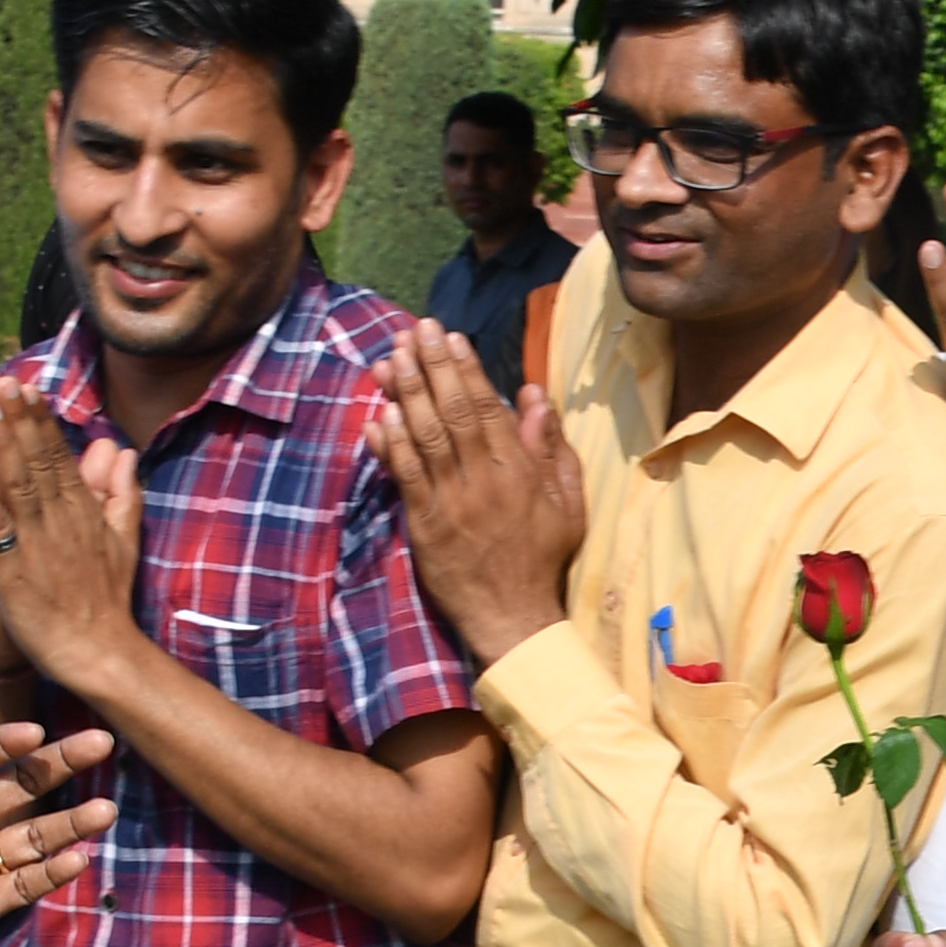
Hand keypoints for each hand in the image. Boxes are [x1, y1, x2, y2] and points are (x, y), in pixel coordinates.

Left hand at [0, 389, 145, 684]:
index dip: (37, 420)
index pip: (56, 455)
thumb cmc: (105, 598)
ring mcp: (36, 542)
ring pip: (13, 484)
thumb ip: (120, 493)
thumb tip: (121, 451)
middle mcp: (59, 518)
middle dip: (14, 418)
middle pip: (33, 460)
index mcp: (81, 510)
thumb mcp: (122, 539)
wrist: (98, 649)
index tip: (22, 386)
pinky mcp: (15, 568)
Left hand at [0, 722, 123, 946]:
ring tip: (106, 810)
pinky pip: (18, 888)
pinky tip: (78, 861)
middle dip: (59, 763)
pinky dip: (49, 876)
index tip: (35, 730)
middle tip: (101, 742)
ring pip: (31, 836)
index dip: (4, 743)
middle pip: (18, 786)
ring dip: (69, 823)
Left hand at [367, 326, 590, 661]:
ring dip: (406, 393)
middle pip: (453, 412)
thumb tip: (534, 396)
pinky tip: (379, 414)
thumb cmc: (542, 557)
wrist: (514, 616)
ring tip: (391, 357)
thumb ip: (551, 448)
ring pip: (425, 436)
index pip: (488, 408)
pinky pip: (405, 476)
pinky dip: (390, 444)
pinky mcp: (425, 524)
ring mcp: (452, 502)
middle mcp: (485, 480)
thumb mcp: (566, 502)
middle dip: (432, 366)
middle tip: (416, 330)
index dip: (467, 369)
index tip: (452, 337)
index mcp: (520, 472)